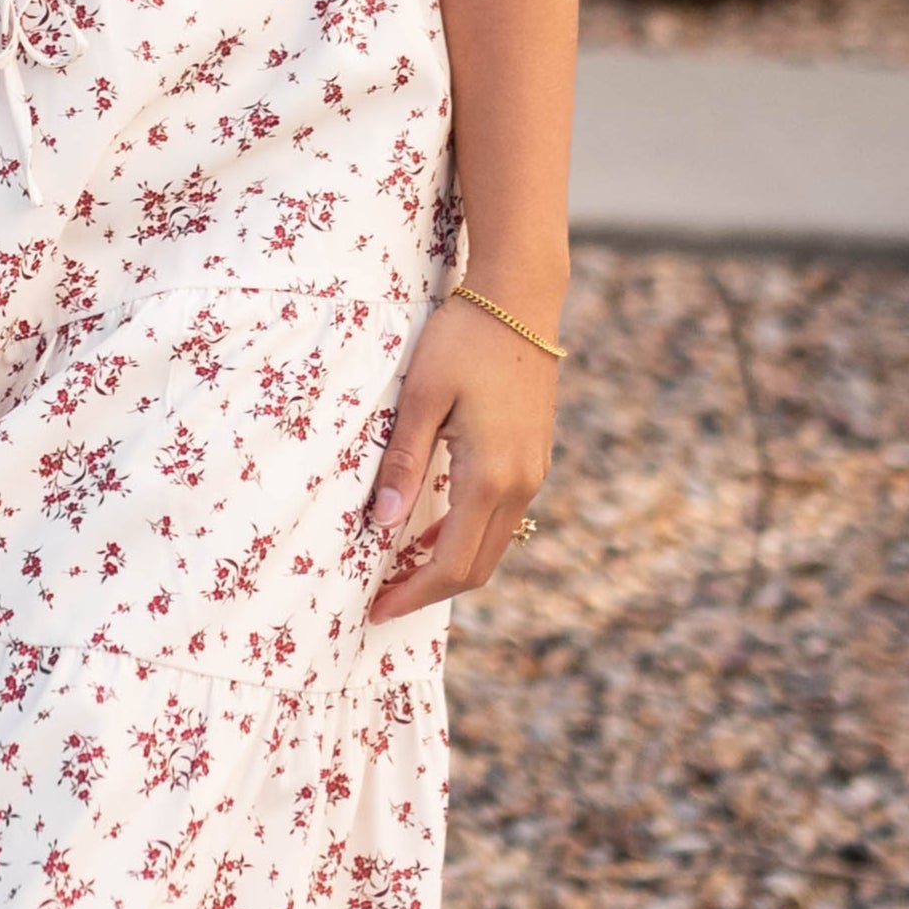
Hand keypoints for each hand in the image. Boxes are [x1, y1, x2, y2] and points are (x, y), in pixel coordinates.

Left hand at [365, 292, 557, 623]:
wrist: (520, 299)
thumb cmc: (463, 339)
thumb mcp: (421, 398)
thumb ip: (403, 464)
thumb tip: (380, 524)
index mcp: (490, 476)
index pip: (451, 563)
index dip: (413, 594)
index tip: (376, 610)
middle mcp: (521, 484)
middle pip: (477, 567)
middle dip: (428, 590)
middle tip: (381, 599)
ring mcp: (533, 473)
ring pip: (492, 546)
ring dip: (448, 565)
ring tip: (398, 571)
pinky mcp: (533, 460)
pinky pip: (500, 518)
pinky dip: (465, 537)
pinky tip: (428, 530)